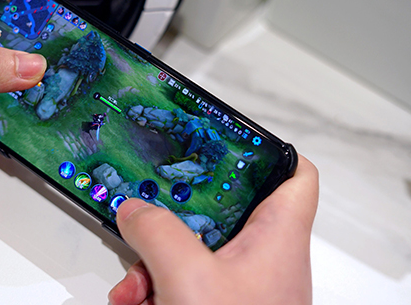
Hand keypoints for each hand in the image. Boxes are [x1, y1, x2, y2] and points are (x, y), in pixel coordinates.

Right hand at [109, 155, 318, 304]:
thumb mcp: (188, 278)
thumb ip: (157, 233)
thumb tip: (134, 208)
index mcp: (276, 237)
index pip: (294, 174)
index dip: (265, 150)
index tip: (226, 140)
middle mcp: (262, 257)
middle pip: (220, 210)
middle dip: (173, 218)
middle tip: (148, 218)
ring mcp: (238, 284)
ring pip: (193, 248)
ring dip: (154, 261)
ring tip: (134, 285)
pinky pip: (183, 280)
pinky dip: (156, 287)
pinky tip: (136, 302)